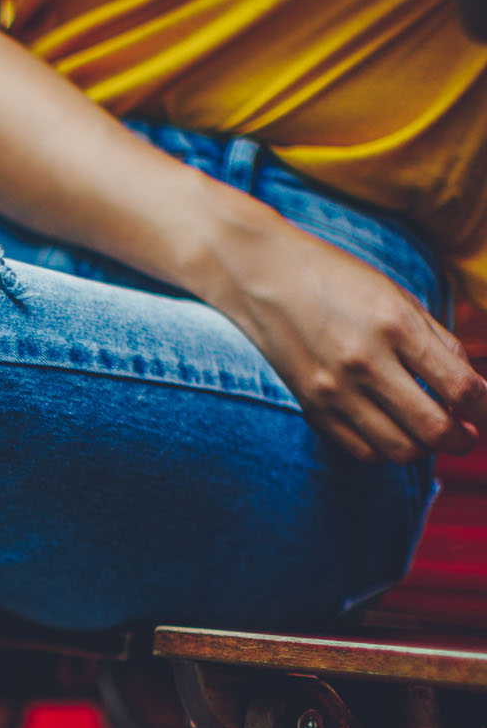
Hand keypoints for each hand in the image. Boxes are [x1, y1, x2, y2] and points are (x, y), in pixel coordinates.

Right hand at [202, 208, 486, 465]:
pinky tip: (397, 434)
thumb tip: (471, 382)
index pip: (459, 387)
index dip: (484, 408)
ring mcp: (335, 391)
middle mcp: (366, 363)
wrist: (264, 277)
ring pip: (399, 448)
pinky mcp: (313, 408)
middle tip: (468, 437)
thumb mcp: (396, 296)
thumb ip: (437, 339)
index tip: (485, 411)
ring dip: (426, 449)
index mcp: (395, 326)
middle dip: (461, 440)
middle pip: (432, 427)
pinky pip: (362, 449)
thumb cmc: (337, 279)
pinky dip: (388, 450)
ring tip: (434, 436)